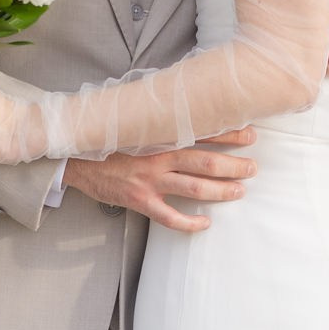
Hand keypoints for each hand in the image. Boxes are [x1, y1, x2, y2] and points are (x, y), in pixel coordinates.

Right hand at [64, 131, 256, 232]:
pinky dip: (190, 223)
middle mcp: (159, 157)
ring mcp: (150, 181)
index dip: (229, 134)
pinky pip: (170, 218)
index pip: (203, 132)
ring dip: (221, 191)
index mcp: (159, 136)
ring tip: (240, 191)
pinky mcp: (140, 201)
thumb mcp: (135, 122)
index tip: (250, 133)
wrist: (75, 158)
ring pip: (195, 188)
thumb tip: (186, 106)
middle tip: (253, 168)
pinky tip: (205, 223)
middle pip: (206, 162)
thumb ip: (159, 118)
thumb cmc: (109, 140)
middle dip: (234, 165)